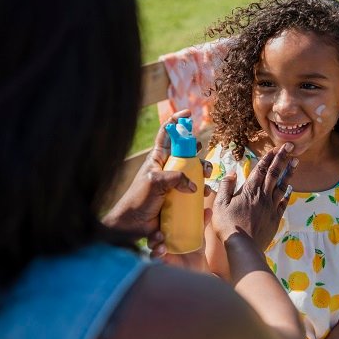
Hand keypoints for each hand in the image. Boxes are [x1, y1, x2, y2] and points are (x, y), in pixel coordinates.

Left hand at [102, 109, 211, 237]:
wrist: (133, 225)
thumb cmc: (138, 199)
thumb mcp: (155, 182)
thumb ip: (175, 178)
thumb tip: (193, 186)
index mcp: (158, 158)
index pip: (167, 134)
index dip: (177, 121)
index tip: (188, 114)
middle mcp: (167, 168)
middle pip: (186, 152)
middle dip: (198, 152)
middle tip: (203, 157)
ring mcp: (173, 183)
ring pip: (193, 171)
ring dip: (203, 173)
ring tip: (206, 180)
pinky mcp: (178, 197)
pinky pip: (194, 191)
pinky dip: (201, 191)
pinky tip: (205, 196)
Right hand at [210, 142, 295, 249]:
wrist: (243, 246)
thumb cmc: (228, 225)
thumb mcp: (220, 204)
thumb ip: (226, 186)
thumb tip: (232, 173)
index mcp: (249, 190)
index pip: (261, 169)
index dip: (268, 157)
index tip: (276, 148)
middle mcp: (263, 195)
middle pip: (274, 173)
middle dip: (282, 158)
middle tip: (290, 146)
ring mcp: (271, 207)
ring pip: (282, 186)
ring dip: (289, 172)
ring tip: (296, 162)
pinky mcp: (275, 218)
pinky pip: (283, 203)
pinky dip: (287, 194)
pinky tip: (290, 188)